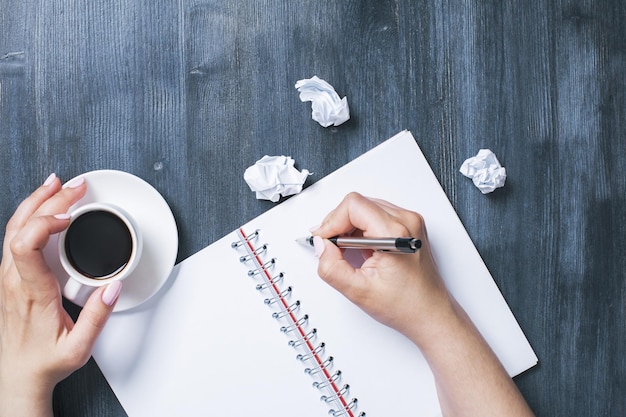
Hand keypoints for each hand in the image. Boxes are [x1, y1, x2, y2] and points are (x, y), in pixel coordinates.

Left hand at [0, 174, 121, 416]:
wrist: (17, 375)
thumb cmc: (44, 361)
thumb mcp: (79, 347)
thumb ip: (98, 316)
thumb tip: (113, 285)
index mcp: (32, 294)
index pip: (25, 245)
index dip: (45, 223)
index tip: (69, 216)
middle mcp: (14, 281)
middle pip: (21, 226)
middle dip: (49, 199)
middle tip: (76, 186)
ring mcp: (7, 277)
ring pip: (13, 227)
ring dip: (35, 200)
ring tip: (57, 183)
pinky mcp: (9, 276)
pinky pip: (14, 235)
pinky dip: (29, 213)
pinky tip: (42, 206)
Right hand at [310, 192, 453, 344]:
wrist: (431, 314)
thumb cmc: (407, 306)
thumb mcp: (359, 292)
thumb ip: (332, 267)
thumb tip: (321, 246)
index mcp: (396, 232)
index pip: (353, 205)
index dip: (332, 221)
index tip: (324, 240)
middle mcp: (407, 221)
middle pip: (358, 204)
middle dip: (339, 224)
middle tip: (332, 248)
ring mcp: (410, 222)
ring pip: (366, 207)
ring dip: (350, 226)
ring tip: (349, 251)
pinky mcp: (409, 226)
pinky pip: (376, 215)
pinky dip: (362, 229)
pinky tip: (362, 249)